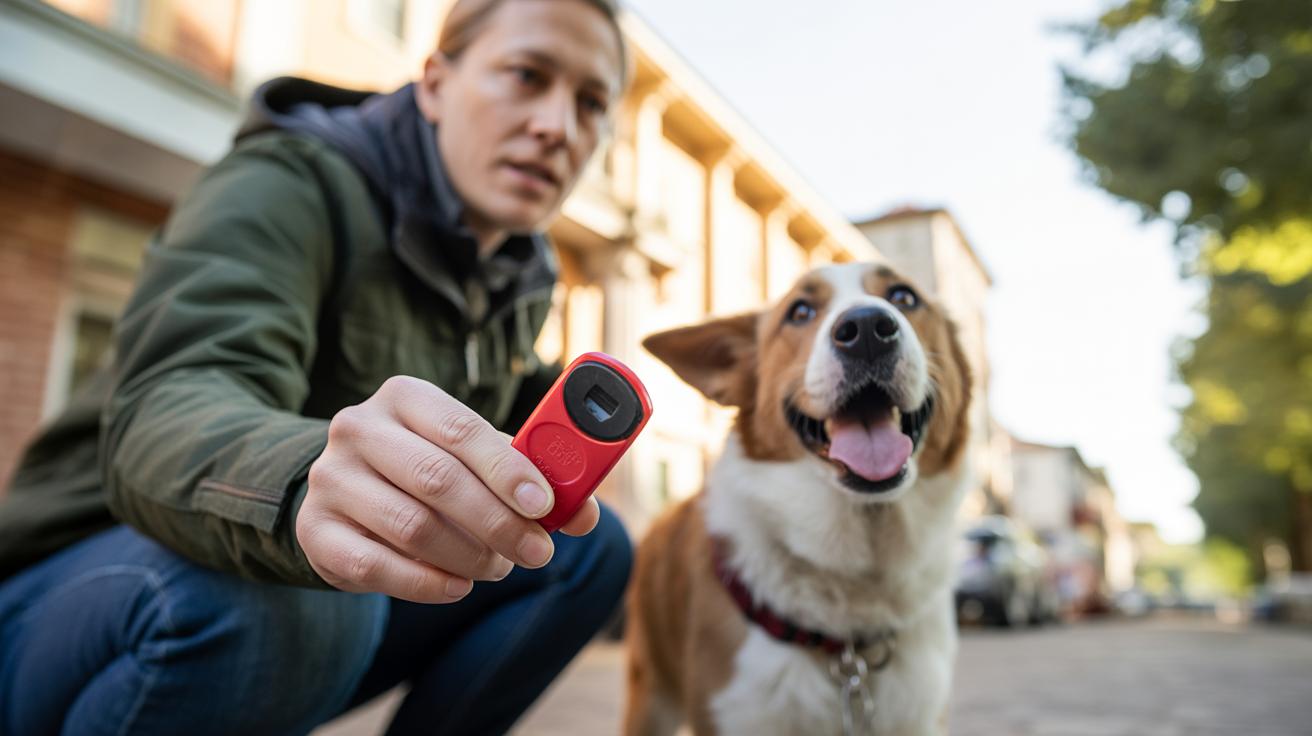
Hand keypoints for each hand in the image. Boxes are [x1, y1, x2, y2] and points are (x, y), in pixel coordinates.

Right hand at [296, 376, 600, 602]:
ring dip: (468, 555)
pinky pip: (377, 565)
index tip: (545, 506)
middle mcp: (358, 428)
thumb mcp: (475, 458)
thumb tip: (583, 512)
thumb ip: (529, 476)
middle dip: (498, 522)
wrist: (346, 490)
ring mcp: (330, 479)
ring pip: (411, 525)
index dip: (508, 469)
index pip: (460, 429)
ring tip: (497, 566)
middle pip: (437, 479)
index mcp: (404, 397)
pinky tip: (458, 584)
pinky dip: (427, 583)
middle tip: (537, 553)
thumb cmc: (429, 468)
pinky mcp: (314, 530)